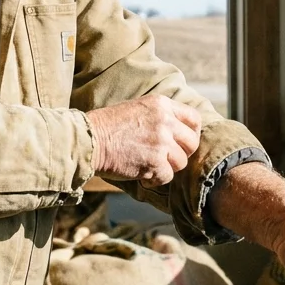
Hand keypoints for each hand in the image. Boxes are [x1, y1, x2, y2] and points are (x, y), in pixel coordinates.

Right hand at [86, 95, 200, 185]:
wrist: (89, 139)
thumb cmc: (108, 126)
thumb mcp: (138, 108)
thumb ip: (160, 116)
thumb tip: (179, 131)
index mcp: (161, 104)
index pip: (194, 119)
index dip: (191, 133)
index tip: (183, 142)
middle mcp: (165, 121)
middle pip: (192, 143)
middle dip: (182, 153)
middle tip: (166, 158)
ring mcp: (161, 142)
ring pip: (181, 162)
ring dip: (167, 167)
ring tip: (149, 165)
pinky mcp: (155, 162)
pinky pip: (167, 176)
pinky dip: (155, 179)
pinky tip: (142, 174)